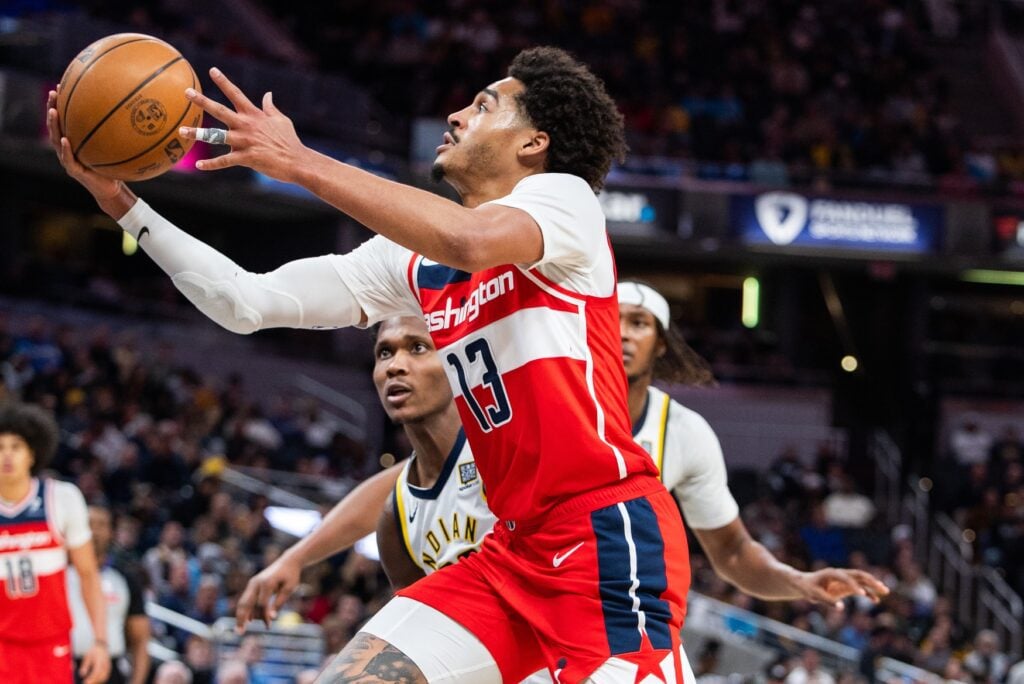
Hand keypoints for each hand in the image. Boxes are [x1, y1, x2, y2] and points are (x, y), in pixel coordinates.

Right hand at [45, 88, 123, 202]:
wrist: (112, 189)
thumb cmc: (114, 166)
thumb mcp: (114, 146)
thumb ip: (116, 132)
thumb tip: (133, 111)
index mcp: (75, 141)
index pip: (64, 119)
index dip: (60, 103)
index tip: (60, 85)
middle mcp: (67, 148)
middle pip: (55, 125)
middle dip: (52, 108)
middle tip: (52, 93)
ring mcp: (68, 159)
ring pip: (55, 140)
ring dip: (53, 125)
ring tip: (53, 111)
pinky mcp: (74, 171)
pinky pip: (67, 159)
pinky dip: (65, 149)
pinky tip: (64, 139)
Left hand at [78, 642, 110, 683]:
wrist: (102, 646)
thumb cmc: (93, 651)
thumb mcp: (87, 656)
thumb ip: (85, 665)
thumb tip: (82, 675)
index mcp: (100, 660)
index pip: (96, 672)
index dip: (91, 678)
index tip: (85, 682)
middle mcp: (105, 663)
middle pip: (101, 676)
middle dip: (94, 682)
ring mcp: (108, 666)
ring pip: (104, 676)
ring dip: (98, 682)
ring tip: (90, 683)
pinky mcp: (108, 667)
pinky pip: (106, 675)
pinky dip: (101, 680)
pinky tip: (96, 682)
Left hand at [180, 67, 305, 181]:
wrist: (297, 161)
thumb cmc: (289, 141)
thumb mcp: (282, 120)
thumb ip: (270, 107)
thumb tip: (268, 94)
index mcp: (254, 115)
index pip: (236, 94)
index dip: (224, 81)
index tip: (212, 70)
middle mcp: (246, 125)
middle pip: (220, 110)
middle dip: (202, 101)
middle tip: (187, 92)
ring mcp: (245, 141)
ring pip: (217, 136)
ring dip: (198, 133)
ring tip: (181, 131)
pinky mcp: (247, 158)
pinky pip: (225, 161)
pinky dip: (212, 164)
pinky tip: (199, 165)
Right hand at [235, 553, 302, 632]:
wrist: (287, 562)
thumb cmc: (290, 576)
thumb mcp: (289, 588)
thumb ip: (280, 602)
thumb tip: (272, 618)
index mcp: (267, 583)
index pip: (262, 603)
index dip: (264, 616)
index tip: (269, 626)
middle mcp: (256, 583)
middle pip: (246, 603)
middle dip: (241, 619)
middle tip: (240, 633)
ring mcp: (252, 583)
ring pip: (243, 602)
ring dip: (242, 616)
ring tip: (241, 630)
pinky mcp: (252, 585)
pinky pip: (247, 600)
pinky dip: (246, 610)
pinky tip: (248, 621)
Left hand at [793, 567, 889, 608]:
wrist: (805, 584)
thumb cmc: (808, 588)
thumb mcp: (815, 595)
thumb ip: (828, 601)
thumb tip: (842, 608)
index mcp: (832, 573)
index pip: (845, 578)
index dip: (853, 585)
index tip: (862, 594)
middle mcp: (840, 574)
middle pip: (858, 575)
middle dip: (871, 580)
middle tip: (882, 587)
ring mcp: (844, 579)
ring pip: (861, 580)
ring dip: (873, 584)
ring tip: (885, 591)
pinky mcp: (846, 586)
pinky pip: (859, 588)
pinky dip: (868, 593)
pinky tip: (876, 600)